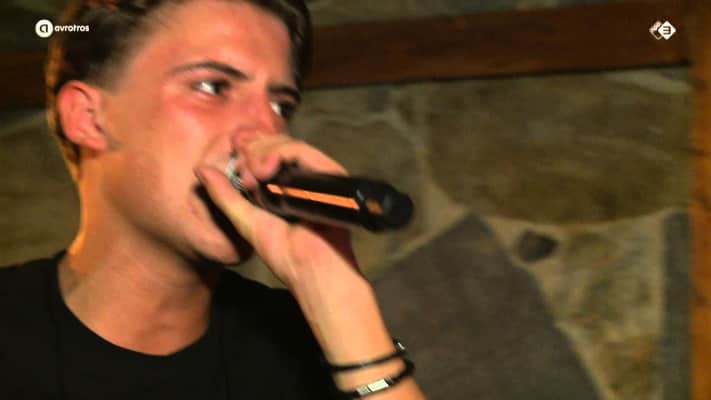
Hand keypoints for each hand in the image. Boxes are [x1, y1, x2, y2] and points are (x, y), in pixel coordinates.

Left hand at [195, 134, 361, 290]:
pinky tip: (265, 169)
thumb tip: (200, 169)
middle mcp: (300, 176)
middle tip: (244, 176)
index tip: (234, 146)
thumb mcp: (244, 220)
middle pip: (274, 142)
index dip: (249, 143)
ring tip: (252, 179)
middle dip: (251, 150)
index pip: (266, 150)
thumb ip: (224, 195)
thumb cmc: (284, 252)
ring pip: (285, 142)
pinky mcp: (328, 173)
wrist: (308, 266)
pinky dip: (279, 152)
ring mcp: (314, 174)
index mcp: (283, 185)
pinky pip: (301, 150)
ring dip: (261, 153)